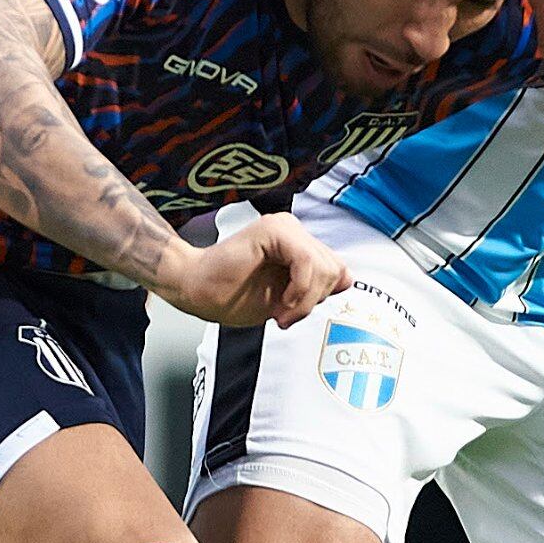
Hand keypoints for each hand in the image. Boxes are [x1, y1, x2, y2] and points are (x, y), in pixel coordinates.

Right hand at [153, 214, 348, 329]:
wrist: (196, 291)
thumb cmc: (233, 295)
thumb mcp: (287, 299)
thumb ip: (316, 287)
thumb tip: (348, 278)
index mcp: (298, 244)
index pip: (336, 270)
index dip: (320, 298)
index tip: (293, 314)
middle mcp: (294, 230)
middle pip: (334, 269)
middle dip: (313, 301)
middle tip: (285, 315)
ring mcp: (284, 226)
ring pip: (325, 267)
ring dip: (306, 299)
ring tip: (281, 311)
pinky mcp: (273, 229)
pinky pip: (307, 262)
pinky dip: (300, 289)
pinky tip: (281, 301)